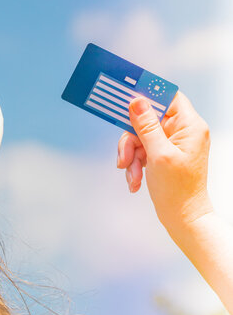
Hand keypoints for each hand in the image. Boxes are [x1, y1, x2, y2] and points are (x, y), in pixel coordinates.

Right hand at [116, 92, 212, 228]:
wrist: (183, 218)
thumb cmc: (178, 190)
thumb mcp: (158, 154)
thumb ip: (146, 125)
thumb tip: (137, 101)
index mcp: (189, 126)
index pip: (168, 97)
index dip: (148, 96)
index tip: (127, 99)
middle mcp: (182, 132)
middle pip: (147, 119)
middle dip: (132, 139)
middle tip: (125, 156)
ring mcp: (172, 144)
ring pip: (140, 136)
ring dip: (131, 155)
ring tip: (131, 174)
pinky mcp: (162, 155)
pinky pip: (141, 150)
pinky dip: (135, 164)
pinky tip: (136, 180)